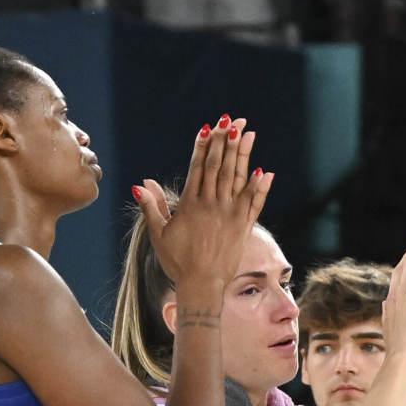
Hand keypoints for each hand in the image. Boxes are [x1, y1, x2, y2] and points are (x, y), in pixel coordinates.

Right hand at [139, 117, 267, 295]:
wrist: (202, 285)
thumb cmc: (177, 261)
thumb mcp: (159, 233)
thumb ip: (152, 206)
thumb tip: (141, 183)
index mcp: (190, 204)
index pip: (198, 167)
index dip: (204, 145)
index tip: (208, 127)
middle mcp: (211, 205)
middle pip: (218, 166)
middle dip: (225, 141)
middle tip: (232, 120)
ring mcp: (229, 215)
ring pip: (237, 178)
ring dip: (242, 154)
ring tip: (247, 133)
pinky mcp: (243, 226)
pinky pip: (254, 203)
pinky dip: (259, 187)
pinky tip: (264, 170)